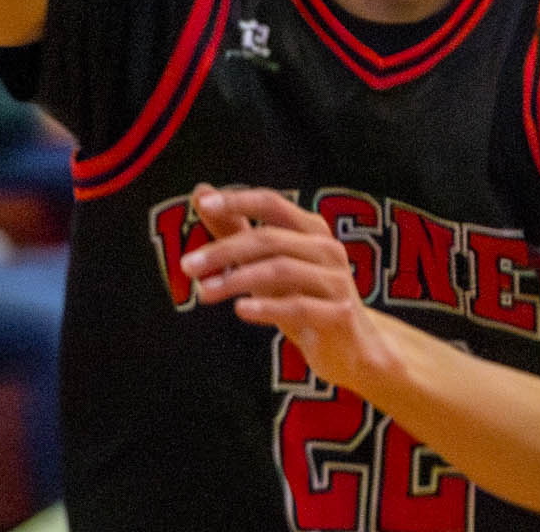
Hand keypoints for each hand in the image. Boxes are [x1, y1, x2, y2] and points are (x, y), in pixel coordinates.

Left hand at [182, 187, 405, 392]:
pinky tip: (241, 310)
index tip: (204, 203)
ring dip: (238, 279)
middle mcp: (326, 248)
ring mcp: (336, 281)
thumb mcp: (268, 264)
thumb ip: (236, 229)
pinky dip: (268, 306)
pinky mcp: (339, 314)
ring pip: (282, 270)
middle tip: (188, 265)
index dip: (239, 201)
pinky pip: (299, 307)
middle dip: (225, 249)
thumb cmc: (304, 297)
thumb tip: (200, 193)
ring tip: (204, 292)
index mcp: (311, 229)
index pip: (272, 204)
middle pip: (271, 238)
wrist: (352, 347)